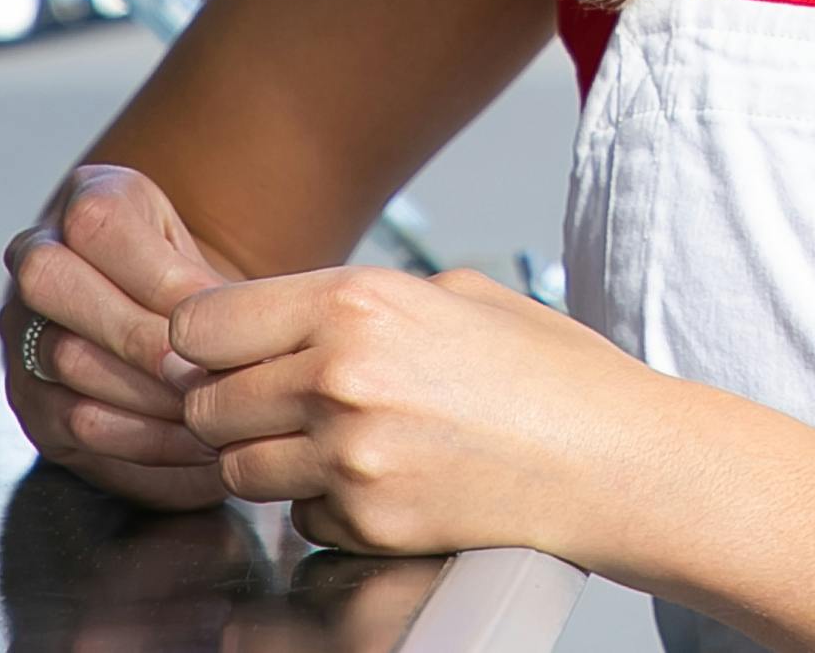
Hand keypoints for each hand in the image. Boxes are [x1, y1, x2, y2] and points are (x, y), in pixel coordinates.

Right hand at [3, 163, 240, 510]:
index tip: (223, 321)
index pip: (99, 225)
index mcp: (88, 199)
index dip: (163, 279)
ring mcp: (22, 328)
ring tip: (213, 419)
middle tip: (205, 376)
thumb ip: (209, 293)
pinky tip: (195, 449)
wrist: (158, 318)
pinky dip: (142, 441)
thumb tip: (248, 355)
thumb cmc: (189, 284)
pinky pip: (74, 421)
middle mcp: (36, 256)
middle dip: (140, 338)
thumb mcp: (201, 259)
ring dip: (147, 397)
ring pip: (66, 359)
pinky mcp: (29, 395)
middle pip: (53, 283)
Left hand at [172, 263, 674, 562]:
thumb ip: (358, 300)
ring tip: (327, 442)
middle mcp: (339, 377)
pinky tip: (374, 480)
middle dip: (229, 404)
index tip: (225, 348)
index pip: (201, 324)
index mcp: (356, 302)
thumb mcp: (455, 291)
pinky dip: (318, 505)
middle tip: (275, 401)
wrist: (613, 460)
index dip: (204, 338)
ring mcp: (350, 458)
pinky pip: (296, 517)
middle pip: (204, 403)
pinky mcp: (368, 523)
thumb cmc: (548, 372)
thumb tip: (283, 317)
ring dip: (266, 459)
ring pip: (235, 469)